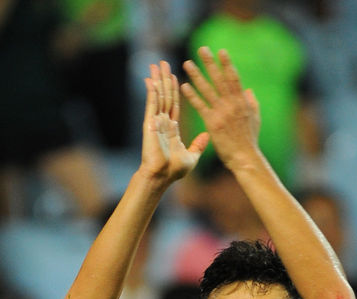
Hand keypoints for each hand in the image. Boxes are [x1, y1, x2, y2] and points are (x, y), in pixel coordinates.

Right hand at [141, 60, 208, 183]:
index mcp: (172, 129)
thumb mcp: (191, 157)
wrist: (161, 177)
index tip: (175, 76)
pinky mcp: (150, 124)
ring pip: (158, 96)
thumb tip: (206, 136)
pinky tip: (150, 79)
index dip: (175, 90)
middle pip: (165, 96)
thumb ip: (198, 146)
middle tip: (164, 63)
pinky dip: (151, 91)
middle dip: (165, 79)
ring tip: (157, 65)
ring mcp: (155, 122)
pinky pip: (151, 104)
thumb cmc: (173, 171)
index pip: (174, 105)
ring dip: (158, 80)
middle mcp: (163, 123)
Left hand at [181, 46, 260, 171]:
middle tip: (202, 49)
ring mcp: (222, 113)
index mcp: (242, 102)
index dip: (227, 64)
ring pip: (207, 90)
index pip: (233, 78)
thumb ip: (252, 102)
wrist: (245, 158)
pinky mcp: (212, 123)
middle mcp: (232, 104)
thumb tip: (249, 89)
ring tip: (187, 63)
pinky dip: (192, 96)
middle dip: (210, 63)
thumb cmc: (250, 140)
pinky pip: (201, 106)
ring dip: (197, 75)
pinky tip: (184, 86)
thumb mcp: (255, 118)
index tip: (221, 51)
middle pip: (219, 79)